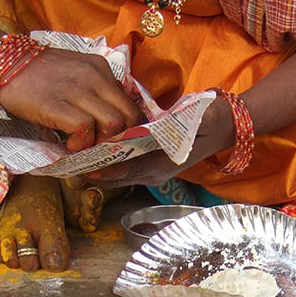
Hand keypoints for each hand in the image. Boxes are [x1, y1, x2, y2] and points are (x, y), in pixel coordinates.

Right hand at [0, 47, 142, 151]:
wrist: (2, 63)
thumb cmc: (36, 73)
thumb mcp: (74, 74)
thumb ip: (94, 92)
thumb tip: (108, 121)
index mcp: (101, 69)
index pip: (131, 104)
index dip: (129, 129)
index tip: (116, 141)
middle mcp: (96, 76)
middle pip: (130, 116)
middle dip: (121, 140)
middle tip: (102, 149)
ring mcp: (78, 90)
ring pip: (113, 124)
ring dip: (102, 143)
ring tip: (85, 146)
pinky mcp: (57, 104)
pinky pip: (85, 129)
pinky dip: (81, 144)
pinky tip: (70, 144)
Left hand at [84, 94, 235, 186]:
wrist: (228, 122)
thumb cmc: (211, 120)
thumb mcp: (191, 123)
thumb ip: (168, 131)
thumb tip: (142, 134)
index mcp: (162, 166)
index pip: (125, 171)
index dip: (102, 169)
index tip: (80, 165)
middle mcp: (155, 172)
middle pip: (117, 177)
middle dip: (93, 173)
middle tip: (67, 166)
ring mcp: (154, 169)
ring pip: (119, 173)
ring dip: (98, 168)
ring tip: (73, 162)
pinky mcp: (153, 161)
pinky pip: (127, 166)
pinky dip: (110, 162)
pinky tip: (95, 154)